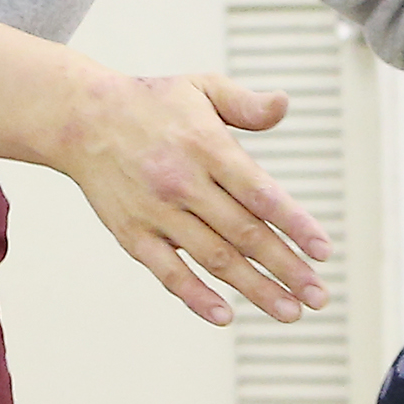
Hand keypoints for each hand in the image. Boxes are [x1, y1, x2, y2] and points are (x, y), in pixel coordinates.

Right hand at [54, 64, 331, 326]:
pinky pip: (167, 272)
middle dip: (287, 269)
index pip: (260, 193)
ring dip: (255, 289)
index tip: (324, 252)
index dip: (295, 224)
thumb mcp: (201, 87)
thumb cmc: (150, 103)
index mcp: (207, 147)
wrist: (79, 118)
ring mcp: (156, 212)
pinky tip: (225, 316)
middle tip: (319, 297)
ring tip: (290, 312)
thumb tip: (284, 105)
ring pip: (214, 258)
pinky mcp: (132, 234)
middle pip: (245, 234)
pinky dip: (195, 296)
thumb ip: (246, 103)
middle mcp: (184, 183)